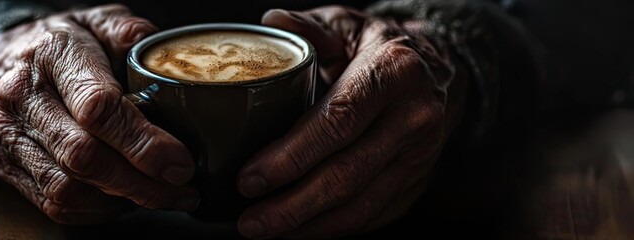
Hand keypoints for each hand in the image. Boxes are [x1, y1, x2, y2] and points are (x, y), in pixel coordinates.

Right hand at [0, 4, 198, 223]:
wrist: (0, 58)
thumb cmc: (64, 42)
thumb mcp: (98, 21)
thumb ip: (129, 34)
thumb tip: (163, 58)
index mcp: (54, 53)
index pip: (98, 107)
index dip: (143, 142)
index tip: (180, 163)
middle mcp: (22, 94)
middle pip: (83, 155)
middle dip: (140, 183)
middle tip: (181, 190)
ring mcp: (6, 131)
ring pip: (67, 188)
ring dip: (121, 201)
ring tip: (159, 195)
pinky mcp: (1, 161)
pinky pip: (53, 203)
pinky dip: (95, 209)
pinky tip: (122, 198)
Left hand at [236, 5, 466, 237]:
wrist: (441, 68)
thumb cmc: (381, 46)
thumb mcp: (348, 23)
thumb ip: (309, 27)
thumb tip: (271, 24)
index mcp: (393, 73)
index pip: (338, 122)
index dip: (292, 156)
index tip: (251, 177)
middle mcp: (414, 118)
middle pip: (347, 174)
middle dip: (292, 204)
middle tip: (249, 219)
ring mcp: (420, 157)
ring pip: (361, 204)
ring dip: (307, 224)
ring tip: (263, 229)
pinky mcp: (417, 183)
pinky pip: (372, 215)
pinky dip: (331, 228)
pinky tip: (297, 229)